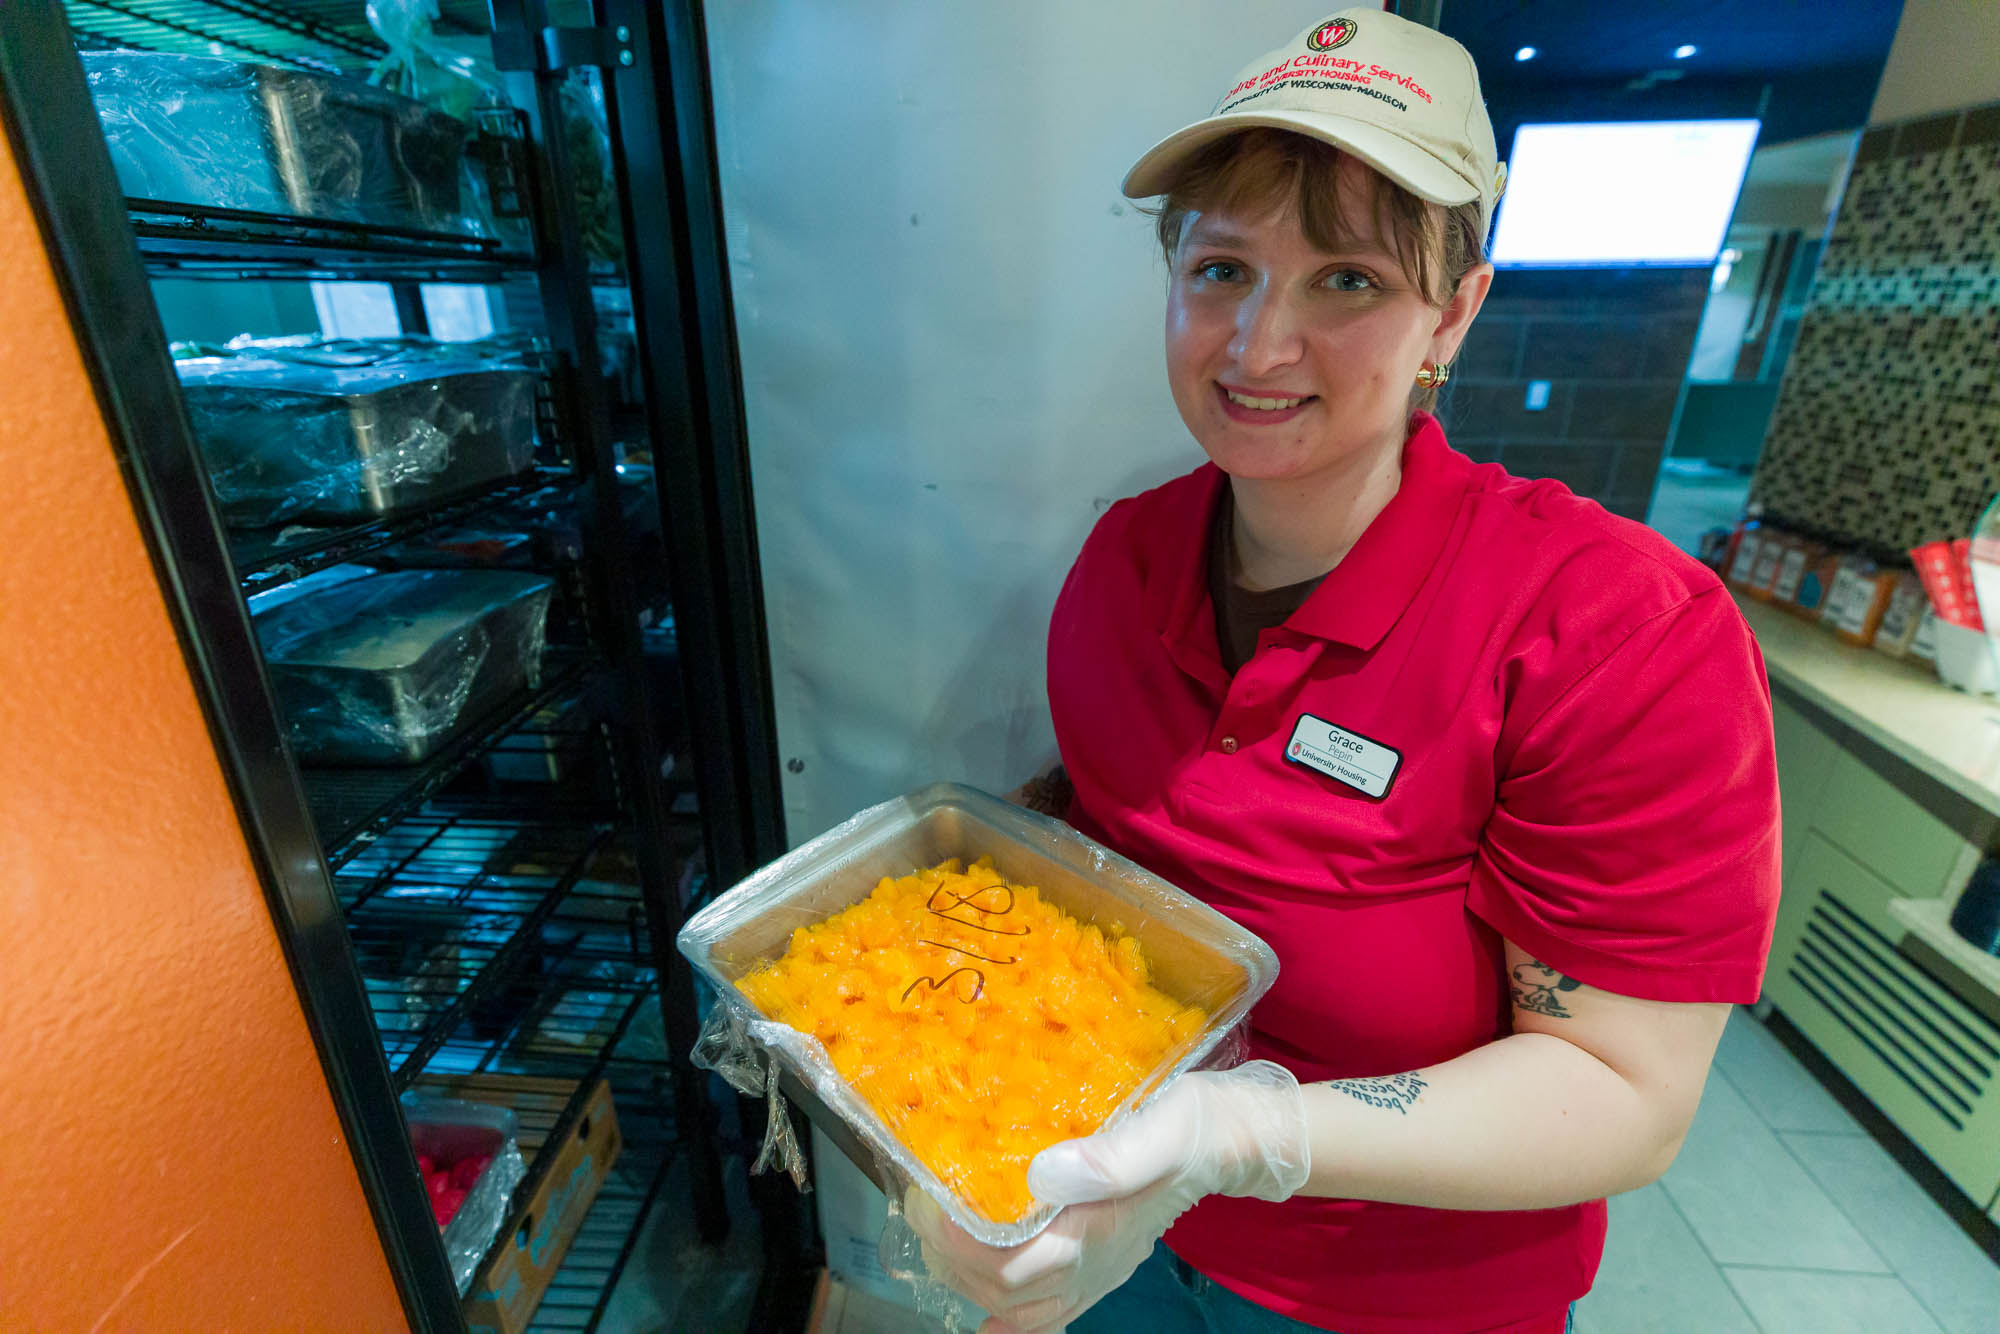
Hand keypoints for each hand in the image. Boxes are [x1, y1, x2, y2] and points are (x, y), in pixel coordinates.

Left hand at [905, 1061, 1308, 1333]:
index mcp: (1098, 1227)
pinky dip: (1016, 1319)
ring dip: (975, 1285)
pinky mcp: (1104, 1259)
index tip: (926, 1201)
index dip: (959, 1244)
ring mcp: (1100, 1267)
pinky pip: (1054, 1310)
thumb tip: (1042, 1175)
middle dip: (952, 1258)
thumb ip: (1110, 1160)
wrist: (1240, 1138)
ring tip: (942, 1246)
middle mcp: (1094, 1260)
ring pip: (1025, 1308)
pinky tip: (991, 1317)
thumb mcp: (1163, 1126)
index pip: (1012, 1265)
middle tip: (921, 1208)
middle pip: (1005, 1291)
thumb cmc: (1199, 1124)